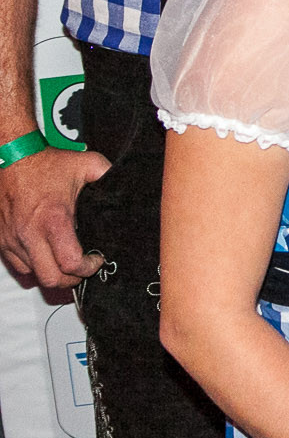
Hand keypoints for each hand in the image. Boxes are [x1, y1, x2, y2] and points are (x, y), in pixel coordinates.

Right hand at [0, 147, 108, 287]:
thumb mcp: (87, 165)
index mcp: (53, 220)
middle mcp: (30, 234)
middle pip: (51, 279)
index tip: (97, 260)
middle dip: (71, 280)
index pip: (70, 263)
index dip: (88, 268)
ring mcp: (13, 239)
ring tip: (66, 262)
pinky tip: (46, 255)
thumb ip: (109, 176)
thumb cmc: (47, 163)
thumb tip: (127, 187)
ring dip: (51, 273)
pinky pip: (17, 266)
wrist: (12, 157)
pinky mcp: (2, 240)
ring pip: (33, 274)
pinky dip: (33, 266)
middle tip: (83, 269)